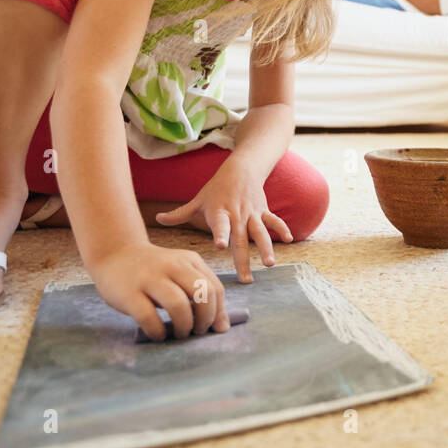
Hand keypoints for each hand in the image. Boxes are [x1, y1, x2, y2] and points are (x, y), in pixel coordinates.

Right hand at [91, 242, 228, 341]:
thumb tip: (223, 327)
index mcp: (190, 260)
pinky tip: (158, 335)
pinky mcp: (129, 293)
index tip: (212, 328)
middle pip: (203, 294)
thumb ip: (203, 295)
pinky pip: (149, 316)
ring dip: (184, 326)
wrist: (115, 254)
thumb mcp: (181, 274)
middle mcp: (172, 266)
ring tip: (179, 333)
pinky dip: (157, 331)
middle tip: (196, 332)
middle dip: (205, 319)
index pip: (215, 289)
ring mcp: (150, 278)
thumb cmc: (154, 272)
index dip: (218, 313)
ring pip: (178, 305)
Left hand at [155, 157, 293, 282]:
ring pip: (261, 232)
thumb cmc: (216, 188)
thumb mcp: (198, 200)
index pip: (220, 225)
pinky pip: (274, 221)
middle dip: (244, 259)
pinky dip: (282, 229)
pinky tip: (289, 240)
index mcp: (220, 213)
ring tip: (269, 264)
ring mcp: (252, 213)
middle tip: (246, 279)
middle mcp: (237, 214)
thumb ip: (180, 214)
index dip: (221, 234)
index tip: (220, 246)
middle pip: (241, 239)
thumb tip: (157, 219)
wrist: (241, 168)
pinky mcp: (264, 211)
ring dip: (266, 248)